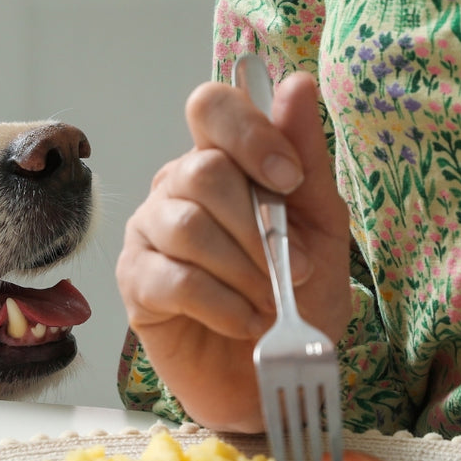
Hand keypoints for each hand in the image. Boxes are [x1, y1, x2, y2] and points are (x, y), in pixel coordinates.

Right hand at [116, 71, 352, 430]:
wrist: (276, 376)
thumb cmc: (298, 299)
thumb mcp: (324, 228)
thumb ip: (308, 160)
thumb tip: (295, 85)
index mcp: (222, 161)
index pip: (210, 107)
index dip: (248, 133)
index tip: (289, 181)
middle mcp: (177, 187)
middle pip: (202, 170)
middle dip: (257, 226)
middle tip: (291, 268)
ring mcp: (151, 233)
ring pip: (188, 224)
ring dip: (245, 270)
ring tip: (269, 301)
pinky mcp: (136, 284)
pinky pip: (175, 279)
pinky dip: (223, 304)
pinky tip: (246, 322)